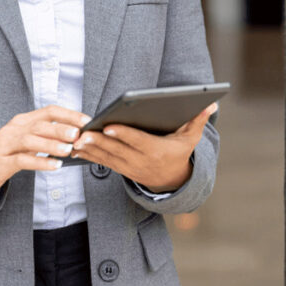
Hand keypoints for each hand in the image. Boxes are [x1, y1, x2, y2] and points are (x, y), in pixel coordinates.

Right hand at [0, 105, 90, 194]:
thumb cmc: (6, 154)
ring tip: (69, 149)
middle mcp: (15, 128)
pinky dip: (40, 162)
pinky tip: (54, 166)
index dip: (69, 114)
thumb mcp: (26, 141)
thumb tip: (75, 137)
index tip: (87, 121)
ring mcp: (6, 144)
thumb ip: (46, 137)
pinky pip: (23, 160)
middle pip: (40, 124)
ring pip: (31, 140)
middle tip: (79, 133)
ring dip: (51, 144)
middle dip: (61, 128)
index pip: (48, 111)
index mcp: (23, 121)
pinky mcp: (2, 162)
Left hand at [71, 103, 217, 191]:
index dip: (122, 134)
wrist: (173, 181)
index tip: (108, 126)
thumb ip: (197, 121)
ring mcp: (130, 168)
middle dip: (99, 142)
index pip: (137, 141)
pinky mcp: (121, 170)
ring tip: (74, 140)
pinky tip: (75, 149)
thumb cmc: (180, 152)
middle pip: (117, 150)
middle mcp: (141, 162)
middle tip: (82, 134)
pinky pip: (102, 163)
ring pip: (107, 158)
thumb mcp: (190, 139)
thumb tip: (210, 104)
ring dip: (90, 150)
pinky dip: (89, 156)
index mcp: (156, 151)